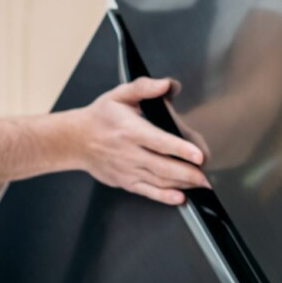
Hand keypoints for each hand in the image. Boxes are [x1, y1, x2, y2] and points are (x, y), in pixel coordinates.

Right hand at [75, 78, 208, 204]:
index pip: (159, 141)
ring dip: (182, 185)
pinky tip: (180, 198)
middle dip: (188, 173)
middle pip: (163, 166)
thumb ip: (144, 87)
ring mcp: (127, 170)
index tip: (198, 155)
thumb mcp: (119, 94)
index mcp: (130, 131)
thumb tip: (167, 85)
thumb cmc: (100, 117)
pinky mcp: (125, 182)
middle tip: (206, 175)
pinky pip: (148, 192)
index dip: (181, 149)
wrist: (75, 140)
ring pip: (159, 181)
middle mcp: (129, 153)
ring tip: (201, 184)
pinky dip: (165, 197)